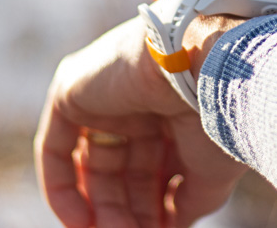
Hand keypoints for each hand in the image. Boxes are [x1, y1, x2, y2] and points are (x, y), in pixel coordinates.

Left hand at [34, 17, 246, 227]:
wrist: (208, 64)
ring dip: (101, 210)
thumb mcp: (211, 171)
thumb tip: (172, 224)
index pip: (152, 169)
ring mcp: (104, 93)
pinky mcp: (72, 88)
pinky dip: (62, 188)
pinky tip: (82, 223)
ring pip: (93, 164)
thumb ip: (189, 201)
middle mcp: (139, 100)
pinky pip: (55, 146)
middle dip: (127, 212)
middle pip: (122, 171)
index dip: (153, 209)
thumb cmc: (221, 113)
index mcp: (174, 110)